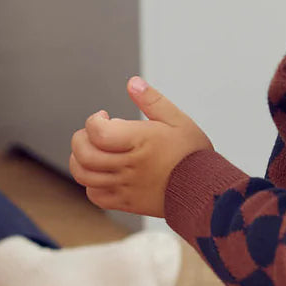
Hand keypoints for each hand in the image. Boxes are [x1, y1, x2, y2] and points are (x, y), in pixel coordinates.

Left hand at [69, 77, 212, 216]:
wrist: (205, 190)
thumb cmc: (192, 154)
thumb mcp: (177, 119)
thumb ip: (152, 100)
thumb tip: (132, 83)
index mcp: (140, 141)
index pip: (98, 132)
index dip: (94, 121)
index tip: (105, 116)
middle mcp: (129, 165)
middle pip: (85, 155)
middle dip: (80, 139)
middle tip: (93, 132)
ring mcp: (126, 185)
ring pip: (85, 176)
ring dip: (80, 160)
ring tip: (93, 151)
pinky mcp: (127, 202)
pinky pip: (96, 196)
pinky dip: (91, 184)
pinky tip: (102, 173)